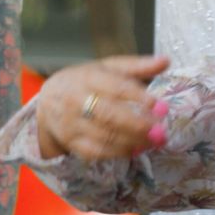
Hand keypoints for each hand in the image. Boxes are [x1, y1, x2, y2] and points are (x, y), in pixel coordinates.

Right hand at [35, 54, 170, 160]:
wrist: (48, 100)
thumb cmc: (84, 82)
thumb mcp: (106, 68)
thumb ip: (136, 66)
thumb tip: (166, 61)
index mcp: (86, 77)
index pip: (115, 87)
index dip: (139, 98)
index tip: (161, 107)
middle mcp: (74, 100)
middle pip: (108, 115)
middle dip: (138, 125)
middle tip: (161, 131)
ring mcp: (70, 123)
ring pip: (104, 136)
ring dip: (133, 141)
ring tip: (154, 141)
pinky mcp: (70, 142)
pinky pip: (96, 152)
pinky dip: (119, 152)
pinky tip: (136, 149)